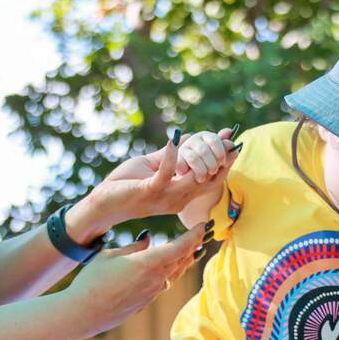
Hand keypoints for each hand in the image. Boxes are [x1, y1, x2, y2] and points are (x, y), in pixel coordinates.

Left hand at [66, 129, 236, 238]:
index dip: (226, 164)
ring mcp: (166, 197)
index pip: (212, 181)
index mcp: (182, 196)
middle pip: (209, 179)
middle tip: (226, 137)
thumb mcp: (155, 169)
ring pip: (194, 176)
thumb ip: (172, 157)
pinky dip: (172, 155)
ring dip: (201, 155)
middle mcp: (179, 199)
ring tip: (207, 135)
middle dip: (221, 157)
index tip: (235, 144)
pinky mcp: (150, 191)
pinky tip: (174, 139)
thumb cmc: (126, 185)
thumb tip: (189, 138)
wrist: (103, 204)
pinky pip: (166, 173)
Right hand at [66, 222, 210, 333]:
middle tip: (203, 234)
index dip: (194, 235)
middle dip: (194, 246)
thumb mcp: (110, 255)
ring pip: (176, 273)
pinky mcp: (147, 302)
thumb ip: (134, 246)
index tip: (203, 225)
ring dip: (186, 260)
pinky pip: (166, 283)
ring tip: (194, 250)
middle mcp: (156, 280)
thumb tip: (149, 238)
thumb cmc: (92, 280)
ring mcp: (153, 293)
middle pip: (183, 260)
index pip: (181, 247)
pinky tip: (171, 267)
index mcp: (148, 263)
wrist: (83, 313)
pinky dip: (173, 271)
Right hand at [174, 129, 237, 183]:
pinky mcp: (174, 159)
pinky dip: (188, 173)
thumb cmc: (208, 174)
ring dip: (201, 170)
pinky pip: (182, 165)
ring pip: (194, 158)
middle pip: (204, 150)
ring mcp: (183, 149)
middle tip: (213, 171)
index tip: (223, 163)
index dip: (220, 152)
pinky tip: (192, 177)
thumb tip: (235, 146)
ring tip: (202, 178)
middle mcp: (195, 140)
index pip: (214, 139)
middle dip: (211, 164)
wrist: (191, 185)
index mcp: (208, 138)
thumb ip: (228, 156)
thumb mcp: (221, 167)